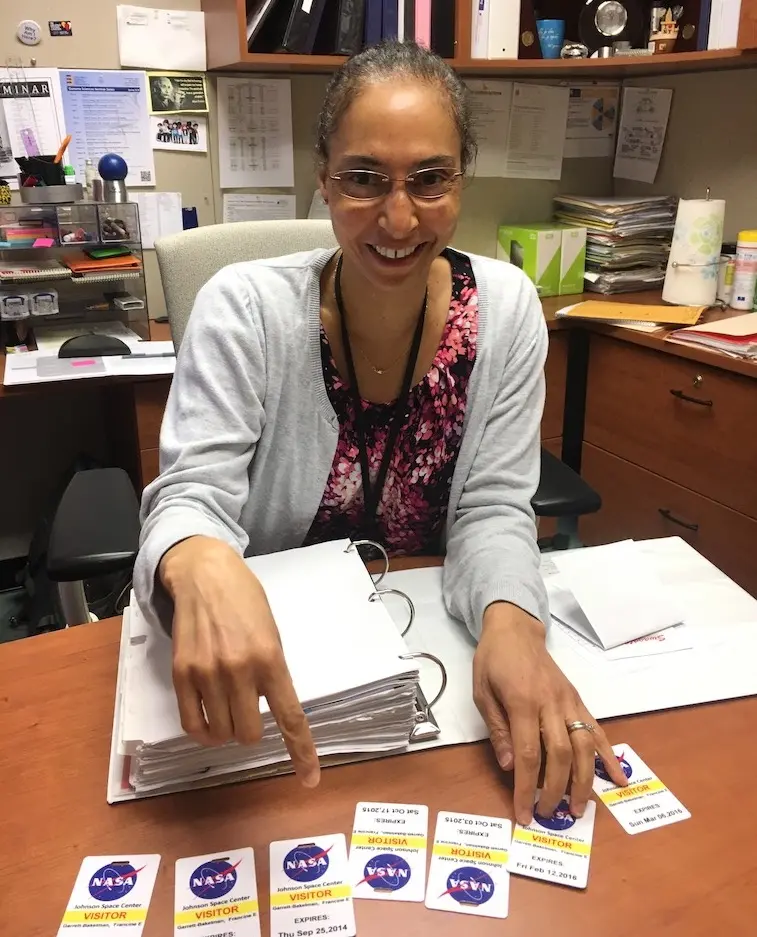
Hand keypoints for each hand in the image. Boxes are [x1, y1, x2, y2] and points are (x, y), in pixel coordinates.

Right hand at [159, 536, 319, 787]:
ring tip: (227, 708)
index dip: (301, 752)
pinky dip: (204, 732)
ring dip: (227, 730)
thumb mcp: (272, 633)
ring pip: (221, 733)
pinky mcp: (181, 674)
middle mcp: (240, 669)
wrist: (205, 575)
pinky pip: (192, 724)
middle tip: (249, 709)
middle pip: (249, 734)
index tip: (310, 779)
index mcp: (271, 659)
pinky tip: (209, 723)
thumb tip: (272, 709)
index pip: (289, 716)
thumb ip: (273, 671)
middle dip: (252, 730)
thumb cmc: (246, 601)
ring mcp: (207, 673)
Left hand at [473, 602, 627, 824]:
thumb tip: (510, 767)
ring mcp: (569, 702)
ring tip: (579, 808)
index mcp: (523, 702)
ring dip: (585, 781)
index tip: (523, 812)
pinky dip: (609, 755)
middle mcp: (551, 703)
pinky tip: (618, 778)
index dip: (526, 787)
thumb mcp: (482, 693)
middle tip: (548, 814)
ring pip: (584, 746)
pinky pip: (597, 730)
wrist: (515, 630)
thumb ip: (497, 730)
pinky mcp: (579, 700)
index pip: (528, 754)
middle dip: (555, 789)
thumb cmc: (493, 661)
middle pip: (560, 754)